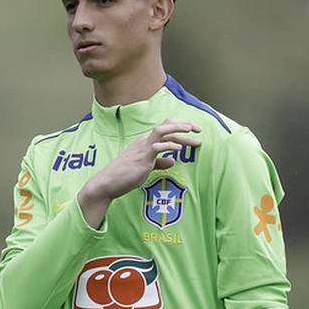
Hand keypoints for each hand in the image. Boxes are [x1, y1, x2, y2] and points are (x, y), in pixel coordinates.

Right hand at [78, 119, 200, 227]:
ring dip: (179, 130)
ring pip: (163, 131)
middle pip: (167, 126)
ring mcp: (143, 148)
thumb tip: (173, 160)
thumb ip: (159, 163)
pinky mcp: (142, 157)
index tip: (193, 131)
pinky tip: (179, 151)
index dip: (179, 126)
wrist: (108, 182)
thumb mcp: (146, 168)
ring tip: (192, 132)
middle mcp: (145, 141)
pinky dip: (169, 146)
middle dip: (184, 125)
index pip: (164, 128)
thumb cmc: (125, 176)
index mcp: (145, 142)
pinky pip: (157, 147)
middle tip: (200, 130)